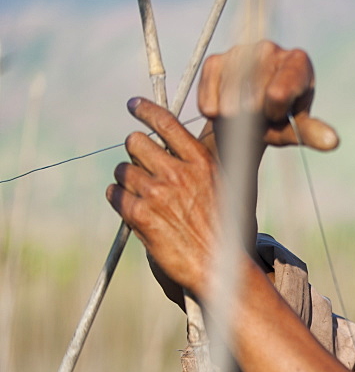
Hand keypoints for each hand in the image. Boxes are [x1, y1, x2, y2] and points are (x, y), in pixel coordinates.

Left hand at [107, 97, 221, 297]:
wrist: (220, 265)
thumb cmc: (223, 230)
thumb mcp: (221, 188)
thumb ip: (196, 166)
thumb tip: (165, 151)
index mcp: (201, 162)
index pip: (166, 123)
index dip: (145, 110)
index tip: (134, 105)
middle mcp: (178, 173)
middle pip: (136, 142)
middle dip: (135, 152)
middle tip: (141, 166)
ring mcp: (158, 193)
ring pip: (122, 170)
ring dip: (127, 180)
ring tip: (141, 195)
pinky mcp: (141, 215)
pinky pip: (115, 194)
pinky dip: (118, 198)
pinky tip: (131, 208)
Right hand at [198, 41, 337, 152]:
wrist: (247, 120)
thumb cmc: (279, 122)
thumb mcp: (295, 129)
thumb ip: (311, 133)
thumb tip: (332, 142)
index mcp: (299, 62)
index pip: (279, 92)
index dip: (274, 112)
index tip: (276, 115)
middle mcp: (271, 49)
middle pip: (254, 94)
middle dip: (254, 116)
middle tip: (259, 117)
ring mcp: (242, 50)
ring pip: (231, 94)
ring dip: (234, 114)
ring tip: (244, 116)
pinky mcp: (216, 60)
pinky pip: (210, 90)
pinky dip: (213, 109)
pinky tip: (222, 113)